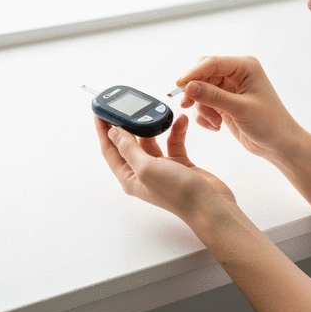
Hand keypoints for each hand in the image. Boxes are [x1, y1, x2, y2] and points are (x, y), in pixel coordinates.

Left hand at [95, 114, 235, 222]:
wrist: (210, 205)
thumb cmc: (177, 192)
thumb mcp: (147, 168)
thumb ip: (129, 149)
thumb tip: (113, 133)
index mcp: (130, 177)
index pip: (110, 150)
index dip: (103, 131)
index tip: (99, 111)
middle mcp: (143, 172)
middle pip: (129, 143)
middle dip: (126, 124)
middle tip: (124, 106)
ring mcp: (161, 167)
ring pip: (151, 140)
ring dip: (153, 126)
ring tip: (153, 110)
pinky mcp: (178, 162)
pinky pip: (173, 142)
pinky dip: (176, 131)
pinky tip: (180, 121)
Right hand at [177, 56, 301, 159]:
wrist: (279, 144)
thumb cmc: (270, 124)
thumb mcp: (240, 109)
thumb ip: (213, 96)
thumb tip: (189, 87)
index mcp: (245, 67)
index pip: (211, 63)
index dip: (193, 73)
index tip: (179, 86)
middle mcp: (236, 74)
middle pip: (203, 74)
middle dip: (195, 90)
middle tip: (186, 104)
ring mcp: (229, 88)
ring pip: (201, 90)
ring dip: (202, 107)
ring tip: (214, 122)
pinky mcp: (224, 102)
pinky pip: (204, 103)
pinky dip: (205, 115)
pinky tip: (215, 126)